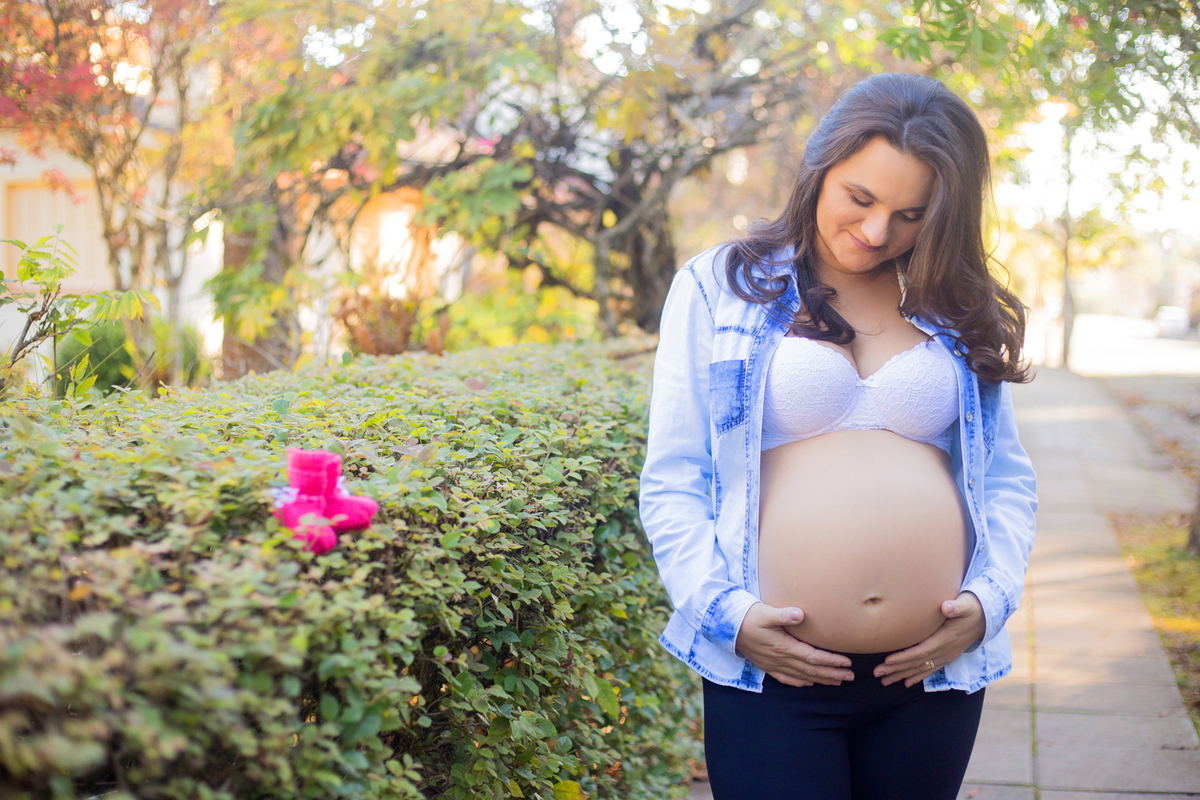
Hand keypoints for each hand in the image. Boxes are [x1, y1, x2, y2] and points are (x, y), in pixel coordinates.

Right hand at [735, 602, 854, 687]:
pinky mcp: (767, 665)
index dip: (831, 661)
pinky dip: (800, 682)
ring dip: (821, 680)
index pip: (813, 656)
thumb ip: (783, 615)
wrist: (726, 628)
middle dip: (832, 674)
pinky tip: (809, 684)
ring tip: (838, 682)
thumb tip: (800, 614)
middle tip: (851, 677)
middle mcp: (780, 659)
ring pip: (802, 676)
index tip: (847, 663)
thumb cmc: (747, 617)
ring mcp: (773, 664)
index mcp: (783, 646)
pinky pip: (786, 678)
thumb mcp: (765, 613)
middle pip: (811, 670)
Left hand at [874, 592, 985, 687]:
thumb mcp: (966, 604)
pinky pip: (931, 669)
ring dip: (902, 675)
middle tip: (877, 674)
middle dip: (896, 669)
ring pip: (921, 668)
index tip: (887, 660)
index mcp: (945, 639)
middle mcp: (945, 651)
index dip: (904, 657)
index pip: (921, 651)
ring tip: (884, 681)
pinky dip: (918, 676)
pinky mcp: (948, 655)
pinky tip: (907, 683)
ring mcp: (947, 655)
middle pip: (917, 663)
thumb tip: (947, 607)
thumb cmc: (972, 607)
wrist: (988, 617)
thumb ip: (956, 606)